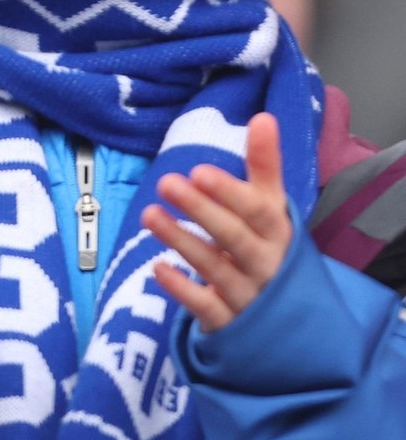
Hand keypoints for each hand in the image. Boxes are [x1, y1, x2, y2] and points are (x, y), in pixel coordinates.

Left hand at [147, 114, 293, 332]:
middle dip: (202, 211)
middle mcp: (266, 264)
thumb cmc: (271, 247)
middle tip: (167, 182)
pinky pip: (205, 307)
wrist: (290, 319)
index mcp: (278, 233)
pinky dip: (182, 289)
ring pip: (215, 269)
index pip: (258, 211)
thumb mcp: (271, 208)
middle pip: (234, 238)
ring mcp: (248, 296)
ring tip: (149, 215)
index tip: (199, 170)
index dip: (230, 193)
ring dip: (181, 241)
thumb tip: (264, 117)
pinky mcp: (229, 322)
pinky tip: (157, 269)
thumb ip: (264, 165)